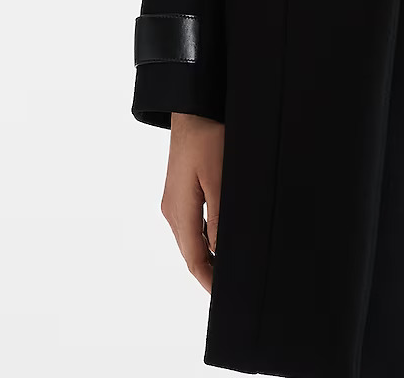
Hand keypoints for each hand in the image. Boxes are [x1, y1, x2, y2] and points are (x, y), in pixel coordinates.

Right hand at [161, 112, 224, 292]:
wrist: (191, 106)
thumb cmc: (207, 138)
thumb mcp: (219, 178)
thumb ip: (220, 217)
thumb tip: (220, 252)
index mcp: (179, 211)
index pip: (194, 258)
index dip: (209, 280)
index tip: (224, 296)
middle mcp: (172, 210)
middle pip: (190, 252)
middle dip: (208, 272)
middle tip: (232, 285)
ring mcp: (173, 200)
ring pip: (190, 239)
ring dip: (207, 255)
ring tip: (229, 267)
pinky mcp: (179, 190)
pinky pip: (191, 223)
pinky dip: (204, 237)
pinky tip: (220, 237)